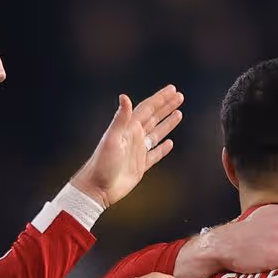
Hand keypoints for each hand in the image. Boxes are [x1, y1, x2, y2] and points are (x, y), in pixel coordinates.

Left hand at [69, 85, 183, 207]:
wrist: (97, 188)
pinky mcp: (140, 166)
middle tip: (179, 96)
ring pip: (156, 133)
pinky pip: (155, 154)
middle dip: (167, 107)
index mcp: (128, 128)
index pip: (147, 109)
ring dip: (167, 123)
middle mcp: (134, 137)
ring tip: (179, 113)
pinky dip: (163, 148)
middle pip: (154, 117)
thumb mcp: (112, 139)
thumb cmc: (102, 164)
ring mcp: (138, 151)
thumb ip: (120, 119)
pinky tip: (169, 143)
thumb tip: (124, 96)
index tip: (172, 89)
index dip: (160, 99)